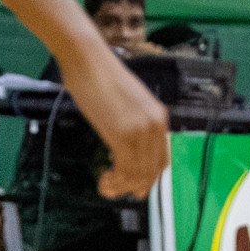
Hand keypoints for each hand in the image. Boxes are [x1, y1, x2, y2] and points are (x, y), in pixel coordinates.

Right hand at [57, 41, 169, 199]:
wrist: (87, 59)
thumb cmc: (100, 76)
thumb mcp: (128, 103)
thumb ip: (134, 124)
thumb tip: (127, 145)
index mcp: (160, 117)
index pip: (162, 158)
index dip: (150, 176)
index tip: (139, 186)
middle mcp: (155, 125)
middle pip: (153, 169)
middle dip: (136, 185)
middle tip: (118, 191)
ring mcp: (140, 130)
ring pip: (139, 172)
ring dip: (123, 185)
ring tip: (107, 186)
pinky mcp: (122, 134)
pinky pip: (125, 168)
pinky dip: (115, 180)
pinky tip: (105, 179)